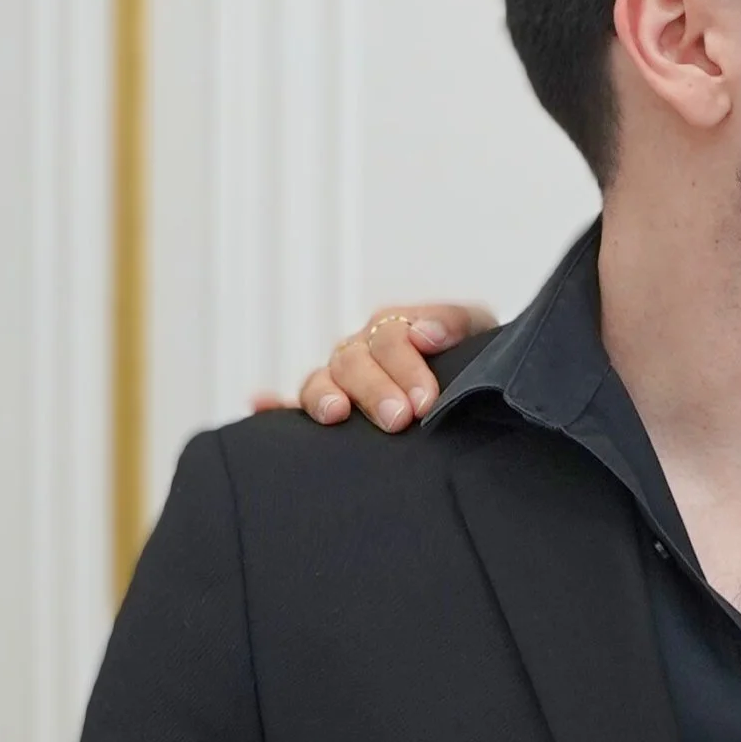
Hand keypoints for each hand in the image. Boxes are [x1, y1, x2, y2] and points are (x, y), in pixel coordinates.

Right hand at [249, 302, 495, 431]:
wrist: (479, 388)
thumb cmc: (474, 358)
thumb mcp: (477, 332)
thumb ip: (454, 323)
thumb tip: (425, 332)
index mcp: (394, 329)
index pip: (389, 337)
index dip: (405, 366)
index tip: (425, 399)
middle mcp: (362, 353)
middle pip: (352, 361)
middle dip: (374, 389)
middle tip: (399, 418)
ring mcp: (342, 382)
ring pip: (319, 382)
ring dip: (324, 396)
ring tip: (336, 414)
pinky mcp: (330, 411)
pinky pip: (291, 408)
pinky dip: (273, 407)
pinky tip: (261, 406)